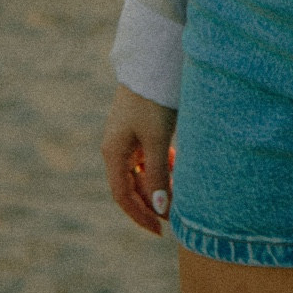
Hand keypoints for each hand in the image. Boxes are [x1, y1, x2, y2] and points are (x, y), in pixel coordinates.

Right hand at [101, 83, 176, 234]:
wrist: (152, 62)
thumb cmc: (152, 100)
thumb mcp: (156, 139)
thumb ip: (157, 174)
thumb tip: (159, 209)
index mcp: (113, 153)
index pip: (123, 196)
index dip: (140, 215)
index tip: (160, 230)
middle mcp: (116, 148)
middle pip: (131, 186)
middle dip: (151, 202)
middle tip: (175, 215)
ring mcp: (126, 138)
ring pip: (141, 171)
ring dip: (158, 183)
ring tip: (179, 190)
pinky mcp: (137, 128)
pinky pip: (146, 156)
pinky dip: (161, 165)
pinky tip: (176, 165)